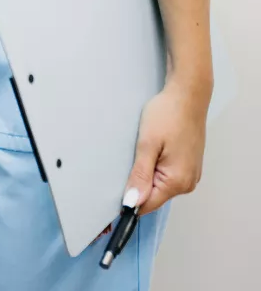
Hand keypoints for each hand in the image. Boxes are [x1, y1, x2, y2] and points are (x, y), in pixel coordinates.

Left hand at [124, 74, 210, 214]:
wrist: (187, 95)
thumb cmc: (167, 115)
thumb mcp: (147, 144)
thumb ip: (140, 175)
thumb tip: (131, 203)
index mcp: (177, 182)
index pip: (148, 205)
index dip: (129, 201)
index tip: (109, 194)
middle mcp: (188, 184)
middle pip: (154, 196)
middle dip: (137, 186)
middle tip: (122, 164)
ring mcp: (191, 175)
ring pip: (160, 185)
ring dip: (146, 175)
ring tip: (137, 154)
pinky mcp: (189, 165)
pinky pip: (168, 175)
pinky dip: (156, 168)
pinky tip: (150, 152)